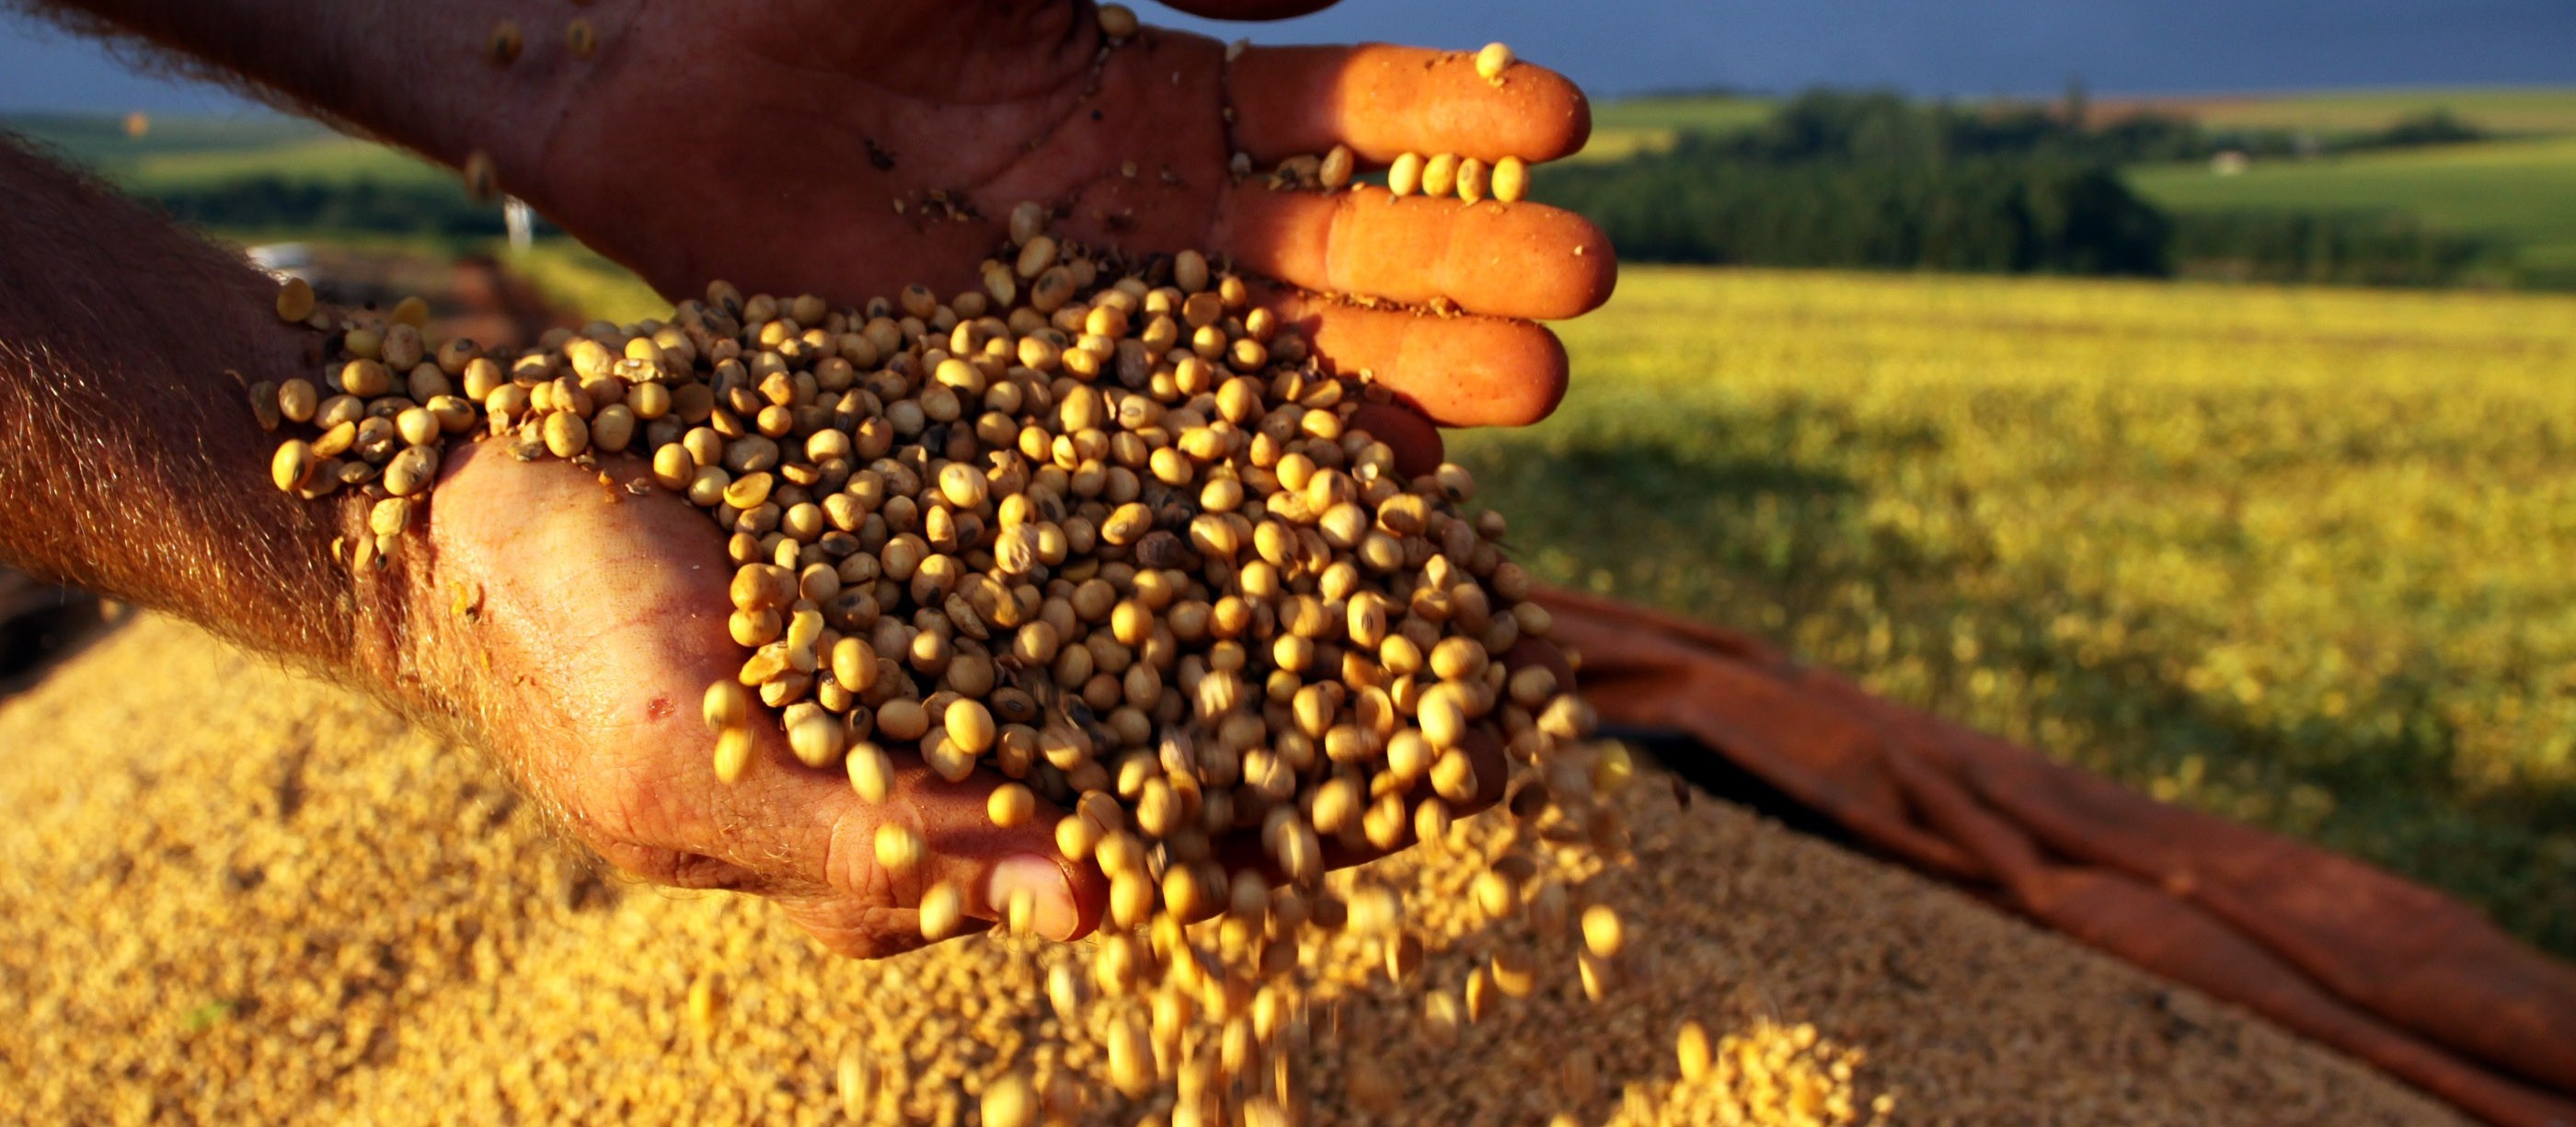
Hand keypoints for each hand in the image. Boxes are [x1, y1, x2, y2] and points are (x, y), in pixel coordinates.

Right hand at [415, 438, 1539, 956]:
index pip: (1133, 861)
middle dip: (1331, 726)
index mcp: (923, 844)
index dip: (1279, 837)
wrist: (473, 491)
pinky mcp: (962, 513)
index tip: (1435, 802)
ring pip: (1168, 621)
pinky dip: (1204, 485)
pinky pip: (1105, 504)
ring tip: (1450, 554)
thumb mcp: (692, 769)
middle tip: (1506, 696)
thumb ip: (874, 839)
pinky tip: (1309, 437)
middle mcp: (973, 743)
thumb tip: (1085, 913)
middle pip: (1183, 747)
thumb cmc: (558, 655)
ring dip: (1297, 598)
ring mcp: (974, 626)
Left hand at [522, 0, 1614, 457]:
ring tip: (1529, 387)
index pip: (1334, 111)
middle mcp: (1144, 217)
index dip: (1443, 113)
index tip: (1561, 118)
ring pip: (1268, 361)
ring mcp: (1081, 324)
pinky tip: (1357, 496)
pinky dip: (1248, 475)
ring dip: (1401, 372)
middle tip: (1583, 279)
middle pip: (1335, 251)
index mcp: (1158, 88)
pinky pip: (1140, 450)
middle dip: (1462, 259)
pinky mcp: (995, 410)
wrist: (629, 56)